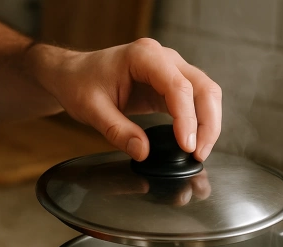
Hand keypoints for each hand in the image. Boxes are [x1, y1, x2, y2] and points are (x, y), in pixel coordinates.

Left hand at [31, 38, 221, 161]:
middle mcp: (163, 58)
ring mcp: (170, 69)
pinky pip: (196, 101)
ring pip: (205, 93)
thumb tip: (144, 152)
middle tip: (198, 154)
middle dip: (207, 123)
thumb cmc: (81, 84)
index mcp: (143, 56)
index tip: (186, 146)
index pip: (178, 86)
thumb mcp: (92, 110)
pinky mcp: (171, 84)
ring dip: (209, 123)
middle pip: (202, 87)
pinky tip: (194, 142)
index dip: (187, 118)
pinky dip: (200, 122)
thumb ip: (118, 131)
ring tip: (199, 152)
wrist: (74, 75)